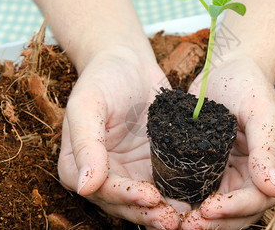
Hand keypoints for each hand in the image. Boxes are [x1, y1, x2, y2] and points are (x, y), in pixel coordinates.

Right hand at [57, 45, 184, 228]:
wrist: (129, 61)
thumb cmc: (103, 77)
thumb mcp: (88, 104)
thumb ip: (86, 142)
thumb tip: (83, 185)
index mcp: (80, 162)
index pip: (100, 189)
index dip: (124, 197)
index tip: (149, 197)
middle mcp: (104, 171)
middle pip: (124, 202)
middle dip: (147, 212)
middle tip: (171, 221)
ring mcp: (130, 169)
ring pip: (145, 199)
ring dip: (163, 211)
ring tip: (184, 219)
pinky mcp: (152, 162)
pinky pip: (163, 182)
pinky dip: (176, 193)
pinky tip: (194, 199)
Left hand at [182, 55, 274, 228]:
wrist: (228, 69)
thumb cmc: (248, 84)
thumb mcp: (261, 109)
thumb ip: (267, 146)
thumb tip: (274, 189)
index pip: (259, 198)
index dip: (235, 209)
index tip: (209, 209)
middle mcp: (256, 176)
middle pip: (239, 212)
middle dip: (215, 223)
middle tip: (186, 226)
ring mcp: (234, 174)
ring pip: (220, 209)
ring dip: (201, 220)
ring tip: (175, 222)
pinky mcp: (212, 168)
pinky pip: (202, 192)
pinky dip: (190, 202)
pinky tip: (170, 205)